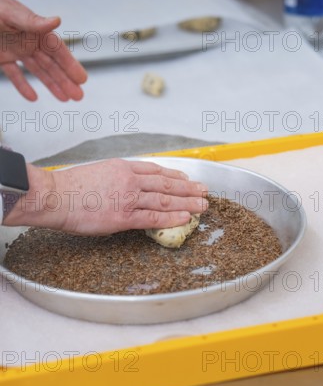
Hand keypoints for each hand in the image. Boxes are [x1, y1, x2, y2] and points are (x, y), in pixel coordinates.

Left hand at [0, 0, 86, 100]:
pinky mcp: (1, 57)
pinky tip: (32, 97)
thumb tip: (57, 20)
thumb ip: (32, 20)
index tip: (82, 79)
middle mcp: (27, 40)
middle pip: (51, 63)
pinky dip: (22, 85)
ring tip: (65, 99)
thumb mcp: (9, 13)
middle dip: (65, 80)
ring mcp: (14, 49)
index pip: (57, 50)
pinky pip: (14, 74)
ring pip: (37, 70)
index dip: (70, 65)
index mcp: (33, 28)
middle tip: (79, 96)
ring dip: (51, 85)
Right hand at [4, 159, 208, 234]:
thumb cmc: (70, 187)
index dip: (174, 175)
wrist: (55, 196)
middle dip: (188, 188)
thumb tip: (124, 187)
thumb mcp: (97, 172)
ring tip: (203, 205)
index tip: (186, 178)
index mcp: (123, 168)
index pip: (156, 170)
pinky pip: (154, 217)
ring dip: (187, 202)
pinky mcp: (124, 216)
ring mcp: (129, 198)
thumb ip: (115, 178)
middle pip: (167, 184)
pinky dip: (172, 217)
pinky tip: (185, 217)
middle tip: (204, 191)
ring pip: (165, 199)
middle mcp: (130, 180)